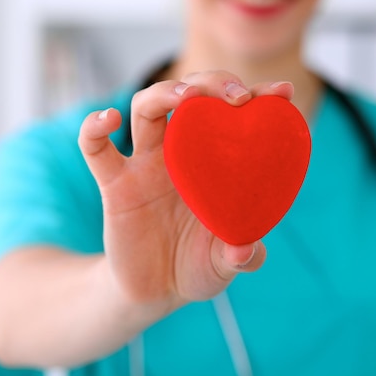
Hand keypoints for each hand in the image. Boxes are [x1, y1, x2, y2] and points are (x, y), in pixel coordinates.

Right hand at [78, 70, 294, 309]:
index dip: (259, 98)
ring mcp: (146, 164)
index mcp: (215, 163)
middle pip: (191, 96)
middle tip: (236, 97)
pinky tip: (107, 120)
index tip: (282, 92)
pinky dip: (94, 128)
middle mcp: (181, 153)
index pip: (235, 116)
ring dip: (165, 92)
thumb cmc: (198, 266)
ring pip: (146, 107)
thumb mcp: (224, 264)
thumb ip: (242, 256)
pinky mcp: (115, 184)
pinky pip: (95, 148)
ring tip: (185, 96)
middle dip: (213, 84)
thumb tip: (247, 250)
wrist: (157, 292)